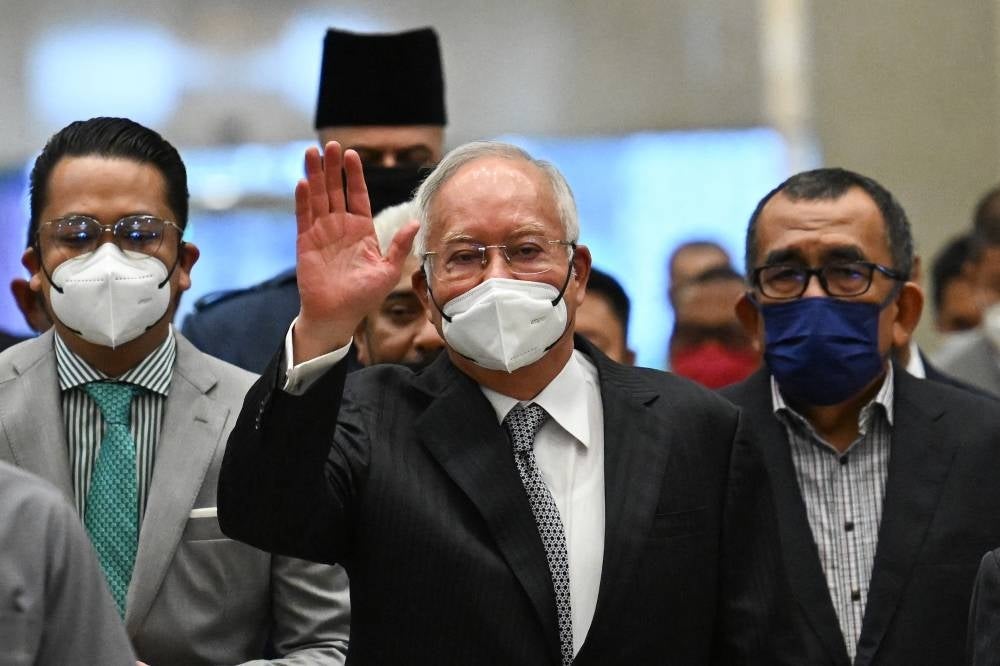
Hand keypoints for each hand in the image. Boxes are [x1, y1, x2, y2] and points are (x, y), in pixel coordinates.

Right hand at [293, 142, 418, 362]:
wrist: (337, 316)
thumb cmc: (364, 297)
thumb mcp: (388, 270)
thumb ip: (400, 245)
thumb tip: (417, 222)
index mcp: (361, 230)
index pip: (357, 195)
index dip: (354, 175)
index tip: (353, 154)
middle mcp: (340, 227)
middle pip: (335, 190)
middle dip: (333, 167)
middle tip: (331, 145)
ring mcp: (321, 233)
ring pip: (318, 197)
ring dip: (315, 175)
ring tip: (312, 153)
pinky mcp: (305, 242)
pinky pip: (304, 217)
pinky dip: (303, 200)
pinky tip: (303, 182)